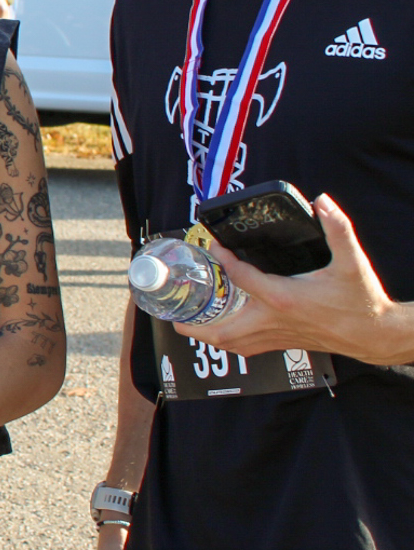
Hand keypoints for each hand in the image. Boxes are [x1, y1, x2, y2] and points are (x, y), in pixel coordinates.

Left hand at [194, 195, 413, 363]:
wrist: (375, 333)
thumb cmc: (361, 299)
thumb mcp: (351, 261)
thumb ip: (337, 229)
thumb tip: (322, 201)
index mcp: (283, 298)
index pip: (241, 277)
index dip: (224, 259)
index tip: (212, 245)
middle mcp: (274, 320)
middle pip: (222, 330)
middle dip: (193, 323)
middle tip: (174, 309)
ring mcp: (277, 336)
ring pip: (232, 344)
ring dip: (205, 335)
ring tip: (185, 323)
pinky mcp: (283, 343)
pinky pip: (247, 348)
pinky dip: (227, 340)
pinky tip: (220, 330)